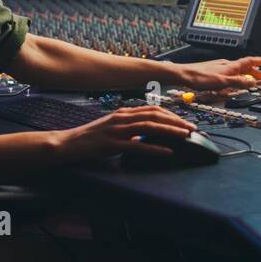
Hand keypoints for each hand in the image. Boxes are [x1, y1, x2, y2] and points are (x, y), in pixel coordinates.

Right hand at [51, 105, 196, 162]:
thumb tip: (146, 132)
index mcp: (123, 113)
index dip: (171, 114)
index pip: (153, 109)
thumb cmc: (90, 138)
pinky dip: (154, 148)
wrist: (67, 143)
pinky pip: (137, 145)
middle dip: (176, 121)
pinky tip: (167, 152)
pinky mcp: (111, 145)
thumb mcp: (112, 128)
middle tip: (192, 129)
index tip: (185, 121)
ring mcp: (116, 130)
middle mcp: (122, 118)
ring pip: (149, 127)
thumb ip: (129, 127)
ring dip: (170, 131)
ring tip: (185, 136)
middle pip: (155, 115)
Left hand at [176, 55, 260, 91]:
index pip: (250, 61)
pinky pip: (231, 73)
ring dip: (248, 75)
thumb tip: (253, 83)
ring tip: (253, 81)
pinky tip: (234, 82)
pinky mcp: (214, 71)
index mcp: (231, 66)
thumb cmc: (200, 77)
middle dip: (257, 71)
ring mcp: (220, 67)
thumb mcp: (222, 82)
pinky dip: (238, 77)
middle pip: (246, 67)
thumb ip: (238, 83)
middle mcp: (226, 64)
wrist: (183, 75)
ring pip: (238, 70)